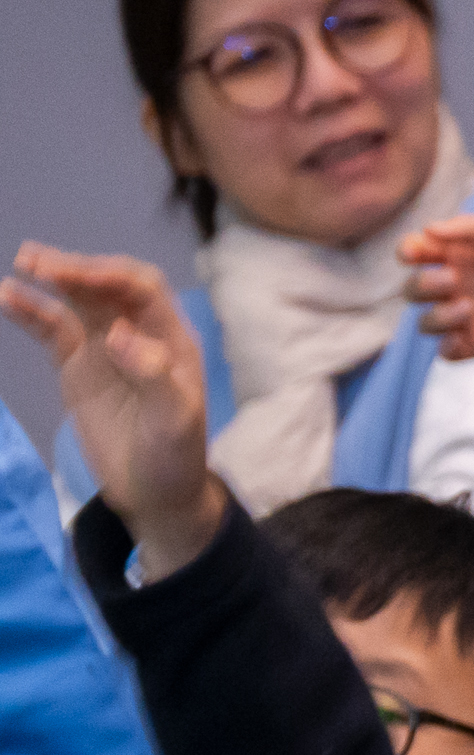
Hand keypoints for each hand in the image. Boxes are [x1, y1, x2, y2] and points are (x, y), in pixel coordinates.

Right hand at [1, 244, 225, 575]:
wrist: (153, 492)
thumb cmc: (174, 456)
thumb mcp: (175, 422)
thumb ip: (153, 378)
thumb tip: (118, 335)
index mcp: (171, 339)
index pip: (143, 289)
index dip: (109, 274)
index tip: (73, 275)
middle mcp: (139, 333)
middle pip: (107, 286)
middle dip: (76, 269)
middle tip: (37, 262)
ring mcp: (104, 347)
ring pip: (78, 301)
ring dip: (52, 278)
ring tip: (23, 262)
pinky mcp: (77, 365)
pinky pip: (52, 329)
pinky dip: (31, 310)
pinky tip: (7, 295)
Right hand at [404, 216, 473, 367]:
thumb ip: (466, 227)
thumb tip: (427, 231)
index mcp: (456, 255)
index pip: (413, 254)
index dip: (407, 252)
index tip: (418, 253)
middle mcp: (456, 286)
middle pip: (412, 290)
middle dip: (423, 284)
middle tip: (454, 280)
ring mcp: (466, 316)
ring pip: (424, 324)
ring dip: (436, 317)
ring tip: (468, 307)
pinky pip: (447, 352)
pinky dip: (447, 348)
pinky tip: (463, 338)